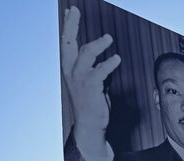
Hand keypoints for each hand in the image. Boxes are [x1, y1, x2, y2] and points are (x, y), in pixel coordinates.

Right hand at [61, 6, 120, 160]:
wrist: (90, 126)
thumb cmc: (92, 105)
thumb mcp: (91, 84)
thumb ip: (94, 70)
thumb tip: (102, 60)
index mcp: (69, 69)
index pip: (66, 44)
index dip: (68, 26)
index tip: (70, 12)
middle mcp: (71, 72)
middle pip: (68, 43)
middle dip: (71, 25)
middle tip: (75, 11)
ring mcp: (79, 79)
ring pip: (86, 54)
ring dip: (98, 44)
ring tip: (109, 38)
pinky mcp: (90, 87)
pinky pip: (100, 71)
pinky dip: (109, 64)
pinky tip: (117, 59)